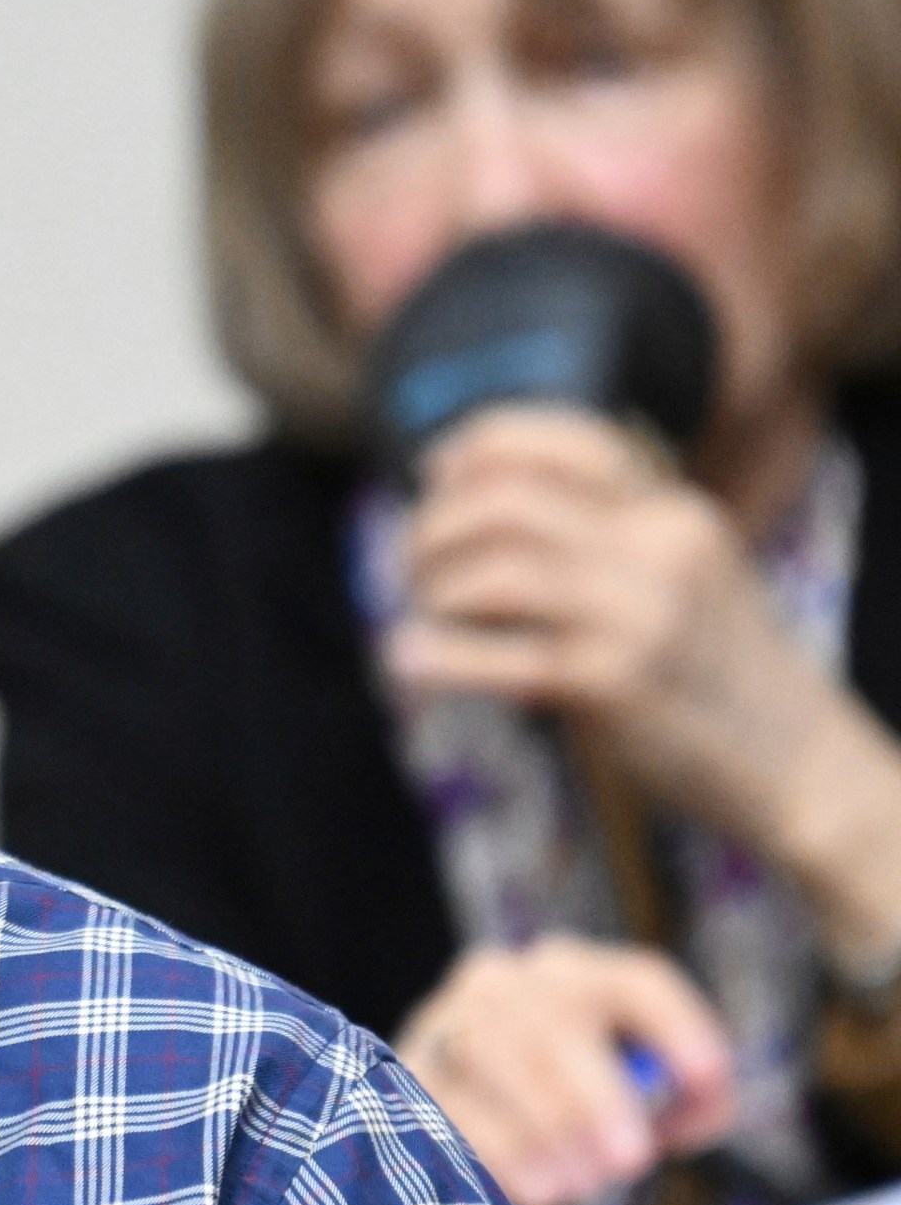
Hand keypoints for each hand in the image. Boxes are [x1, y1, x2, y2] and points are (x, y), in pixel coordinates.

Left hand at [389, 409, 867, 874]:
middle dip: (434, 526)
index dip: (481, 443)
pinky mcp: (614, 684)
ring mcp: (639, 616)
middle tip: (413, 563)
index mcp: (674, 512)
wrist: (800, 762)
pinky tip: (405, 660)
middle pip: (505, 501)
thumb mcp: (684, 572)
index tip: (432, 473)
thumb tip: (472, 504)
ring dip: (432, 589)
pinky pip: (497, 657)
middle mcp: (660, 549)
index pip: (567, 442)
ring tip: (423, 613)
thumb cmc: (716, 667)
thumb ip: (606, 534)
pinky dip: (435, 657)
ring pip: (492, 572)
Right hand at [395, 936, 734, 1204]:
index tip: (707, 1079)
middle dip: (598, 1093)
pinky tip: (538, 1184)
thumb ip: (675, 1096)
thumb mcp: (628, 1093)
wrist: (454, 1109)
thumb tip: (696, 1103)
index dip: (679, 1025)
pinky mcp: (409, 1069)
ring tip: (582, 1181)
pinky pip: (453, 1102)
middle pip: (559, 1018)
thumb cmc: (567, 1105)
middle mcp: (507, 981)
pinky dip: (504, 1150)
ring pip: (497, 1052)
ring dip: (548, 1124)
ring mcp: (449, 1019)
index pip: (638, 981)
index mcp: (575, 975)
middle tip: (631, 1158)